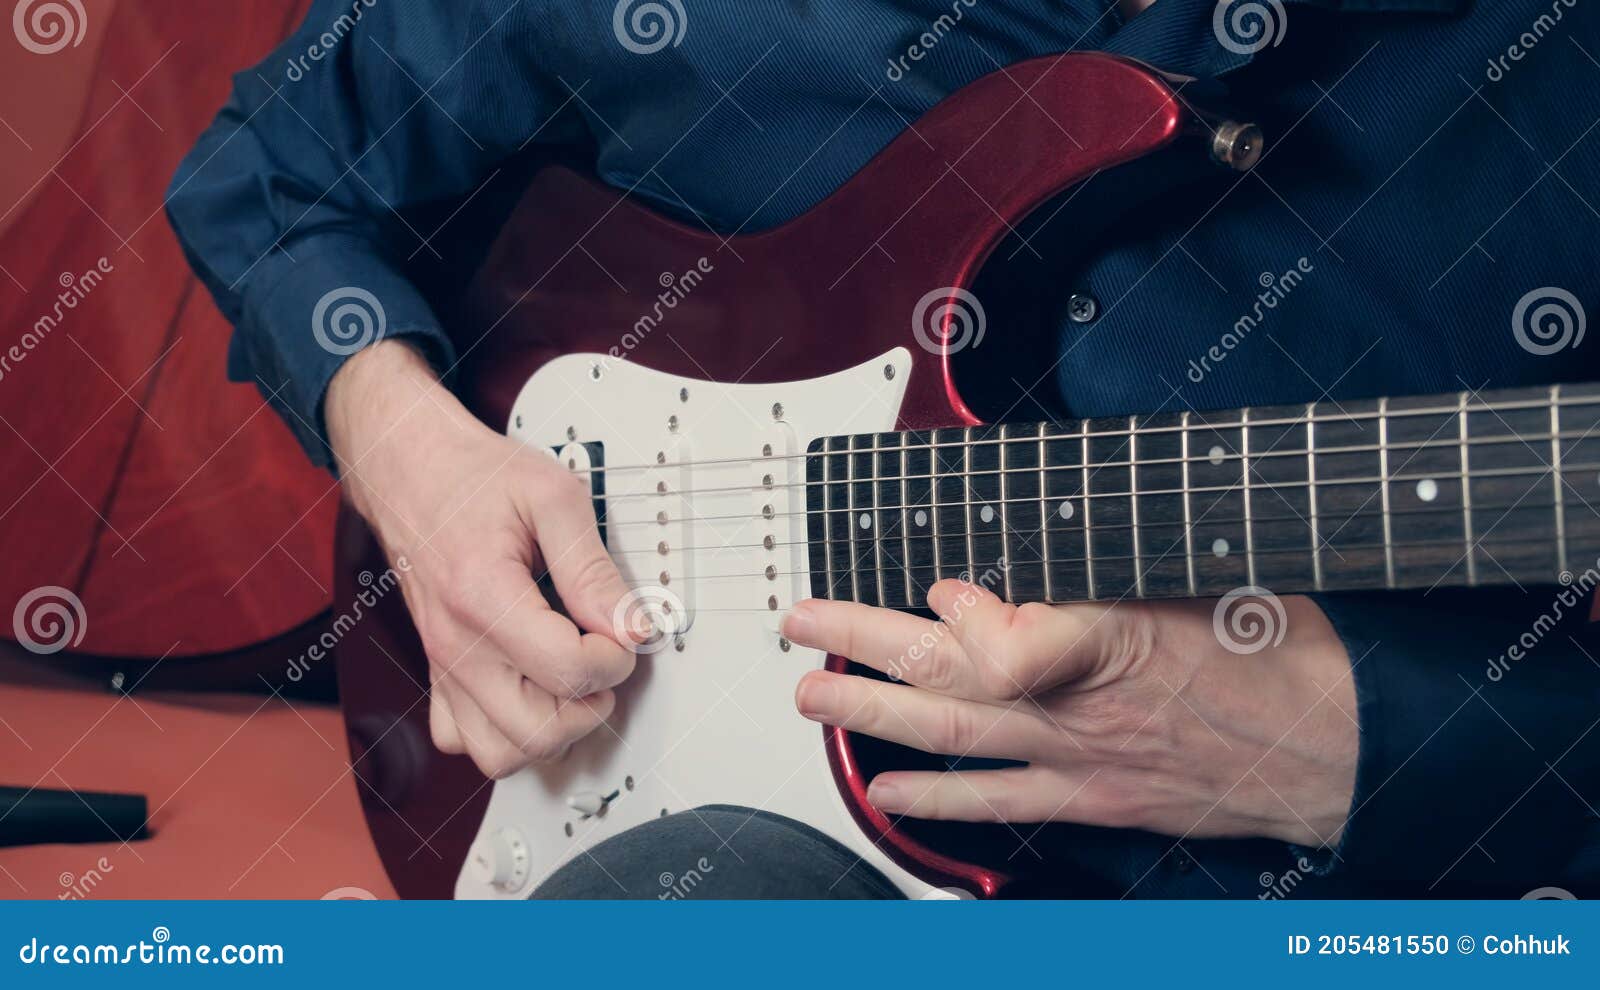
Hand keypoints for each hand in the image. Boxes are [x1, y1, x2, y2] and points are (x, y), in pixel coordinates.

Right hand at [328, 341, 636, 777]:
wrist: (409, 469)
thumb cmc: (473, 478)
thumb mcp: (552, 497)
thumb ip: (594, 566)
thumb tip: (631, 623)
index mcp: (483, 597)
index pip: (568, 671)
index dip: (615, 658)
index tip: (621, 630)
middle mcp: (456, 645)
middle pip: (538, 732)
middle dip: (590, 704)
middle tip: (603, 659)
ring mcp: (443, 666)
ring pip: (501, 753)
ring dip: (550, 730)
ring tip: (571, 682)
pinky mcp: (438, 673)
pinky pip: (463, 740)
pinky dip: (502, 732)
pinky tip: (528, 690)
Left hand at [781, 580, 1357, 846]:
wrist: (1331, 746)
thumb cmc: (1274, 650)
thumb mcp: (1201, 579)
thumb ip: (1104, 576)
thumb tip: (1019, 570)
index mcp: (1119, 638)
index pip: (1020, 637)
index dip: (965, 619)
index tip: (932, 589)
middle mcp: (1086, 707)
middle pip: (954, 678)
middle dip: (866, 649)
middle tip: (805, 625)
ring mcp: (1082, 760)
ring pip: (956, 738)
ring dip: (874, 717)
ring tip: (815, 696)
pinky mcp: (1093, 800)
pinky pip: (999, 803)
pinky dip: (937, 800)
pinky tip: (888, 793)